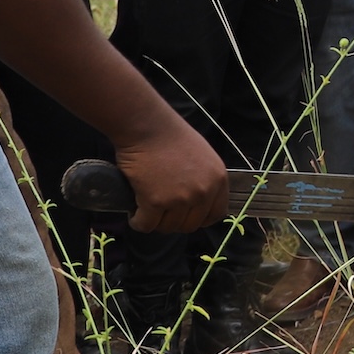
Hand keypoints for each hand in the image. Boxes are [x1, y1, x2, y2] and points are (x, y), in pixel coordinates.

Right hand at [111, 115, 228, 233]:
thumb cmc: (171, 136)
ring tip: (146, 209)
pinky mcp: (156, 202)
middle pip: (190, 225)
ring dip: (156, 221)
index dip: (199, 219)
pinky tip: (134, 213)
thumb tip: (197, 203)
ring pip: (167, 227)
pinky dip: (138, 222)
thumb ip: (205, 180)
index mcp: (218, 180)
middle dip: (174, 221)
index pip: (216, 214)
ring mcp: (181, 199)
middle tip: (161, 212)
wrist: (148, 127)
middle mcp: (203, 192)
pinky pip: (146, 225)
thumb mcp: (203, 157)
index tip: (186, 216)